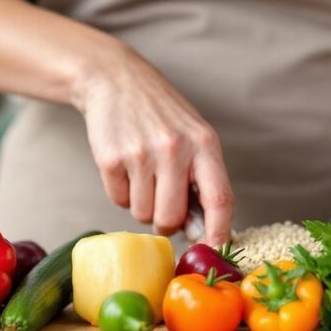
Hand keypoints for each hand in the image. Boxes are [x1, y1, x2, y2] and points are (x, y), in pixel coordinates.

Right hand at [72, 47, 234, 244]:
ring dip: (141, 204)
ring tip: (142, 172)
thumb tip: (203, 233)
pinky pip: (119, 200)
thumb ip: (202, 181)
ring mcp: (141, 154)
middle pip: (172, 218)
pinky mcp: (111, 158)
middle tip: (161, 200)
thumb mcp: (194, 138)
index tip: (215, 250)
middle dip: (166, 221)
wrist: (116, 80)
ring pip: (143, 214)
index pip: (219, 199)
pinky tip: (125, 166)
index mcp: (204, 145)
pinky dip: (121, 192)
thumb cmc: (161, 116)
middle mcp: (175, 149)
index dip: (219, 232)